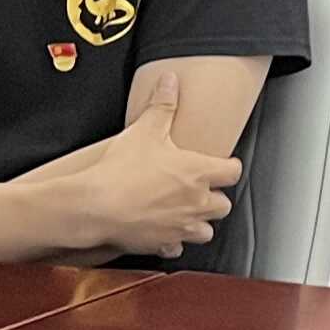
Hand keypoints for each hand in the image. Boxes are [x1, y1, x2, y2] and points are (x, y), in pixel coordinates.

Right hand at [64, 74, 241, 259]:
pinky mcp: (164, 244)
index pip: (233, 172)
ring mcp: (182, 227)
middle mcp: (196, 202)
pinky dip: (174, 242)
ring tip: (184, 212)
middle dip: (215, 197)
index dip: (229, 167)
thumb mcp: (145, 130)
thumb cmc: (121, 170)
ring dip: (199, 222)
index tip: (223, 164)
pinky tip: (163, 232)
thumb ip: (163, 105)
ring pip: (207, 231)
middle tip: (198, 188)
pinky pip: (178, 248)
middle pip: (223, 205)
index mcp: (198, 173)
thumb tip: (170, 82)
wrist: (95, 207)